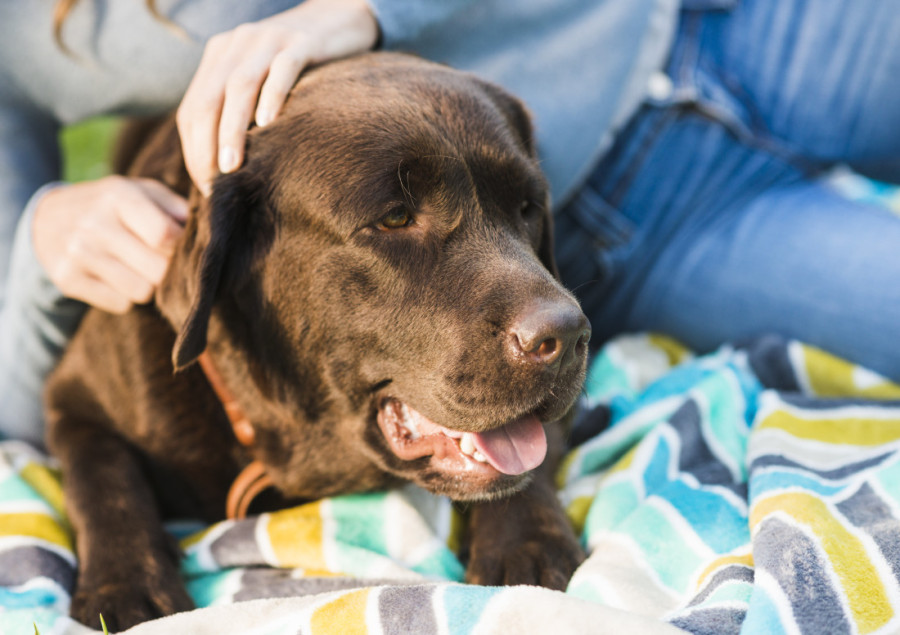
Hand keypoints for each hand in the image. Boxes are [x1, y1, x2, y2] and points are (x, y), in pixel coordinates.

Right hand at [33, 176, 187, 313]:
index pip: (164, 235)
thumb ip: (176, 206)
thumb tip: (209, 228)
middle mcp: (95, 224)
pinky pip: (121, 304)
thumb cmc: (111, 205)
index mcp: (118, 196)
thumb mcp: (141, 191)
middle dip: (166, 268)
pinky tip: (116, 277)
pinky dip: (126, 296)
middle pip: (158, 269)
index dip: (180, 246)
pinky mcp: (67, 280)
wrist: (47, 219)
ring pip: (142, 292)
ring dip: (148, 285)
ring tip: (137, 268)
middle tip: (159, 259)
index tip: (177, 244)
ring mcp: (78, 254)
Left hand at [176, 0, 378, 194]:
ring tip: (231, 165)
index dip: (193, 148)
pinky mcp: (302, 42)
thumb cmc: (300, 62)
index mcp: (220, 55)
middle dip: (206, 143)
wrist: (339, 16)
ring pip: (240, 85)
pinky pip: (283, 69)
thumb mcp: (260, 79)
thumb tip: (228, 165)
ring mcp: (269, 40)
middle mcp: (238, 44)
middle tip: (213, 182)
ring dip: (231, 129)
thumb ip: (241, 107)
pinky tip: (268, 123)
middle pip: (210, 97)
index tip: (204, 184)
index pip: (194, 106)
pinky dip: (272, 96)